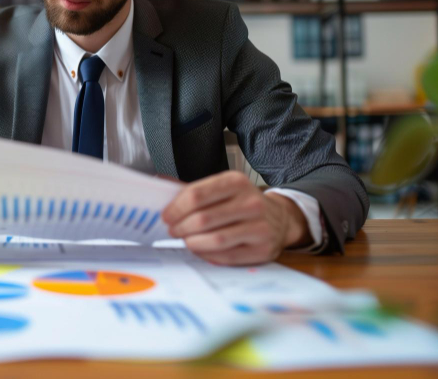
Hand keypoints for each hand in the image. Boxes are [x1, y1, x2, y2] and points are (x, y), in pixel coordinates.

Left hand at [161, 171, 311, 265]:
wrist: (279, 218)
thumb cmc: (242, 203)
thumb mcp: (222, 188)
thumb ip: (193, 189)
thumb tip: (157, 184)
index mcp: (236, 182)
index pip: (196, 195)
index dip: (176, 208)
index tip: (166, 216)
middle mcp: (251, 202)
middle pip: (203, 219)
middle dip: (181, 227)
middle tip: (173, 231)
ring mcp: (259, 227)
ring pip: (215, 239)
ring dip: (193, 243)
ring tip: (186, 241)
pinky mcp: (262, 248)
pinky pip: (226, 256)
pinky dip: (208, 255)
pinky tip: (202, 249)